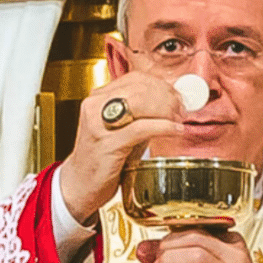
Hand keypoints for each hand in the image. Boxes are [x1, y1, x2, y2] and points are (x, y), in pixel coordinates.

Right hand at [59, 72, 185, 222]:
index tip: (177, 96)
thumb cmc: (101, 158)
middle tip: (182, 108)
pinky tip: (175, 130)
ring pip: (141, 102)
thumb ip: (139, 114)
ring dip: (167, 109)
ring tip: (178, 119)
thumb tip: (170, 103)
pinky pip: (142, 128)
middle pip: (140, 88)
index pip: (135, 79)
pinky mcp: (108, 144)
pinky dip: (164, 127)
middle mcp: (95, 107)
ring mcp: (99, 125)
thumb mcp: (119, 128)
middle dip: (167, 96)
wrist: (80, 184)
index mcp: (97, 99)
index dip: (161, 85)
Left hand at [136, 229, 259, 262]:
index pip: (198, 228)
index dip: (172, 234)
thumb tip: (143, 250)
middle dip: (168, 246)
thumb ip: (177, 254)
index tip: (159, 244)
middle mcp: (233, 258)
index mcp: (232, 243)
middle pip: (194, 238)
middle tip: (157, 258)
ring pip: (194, 257)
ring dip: (169, 261)